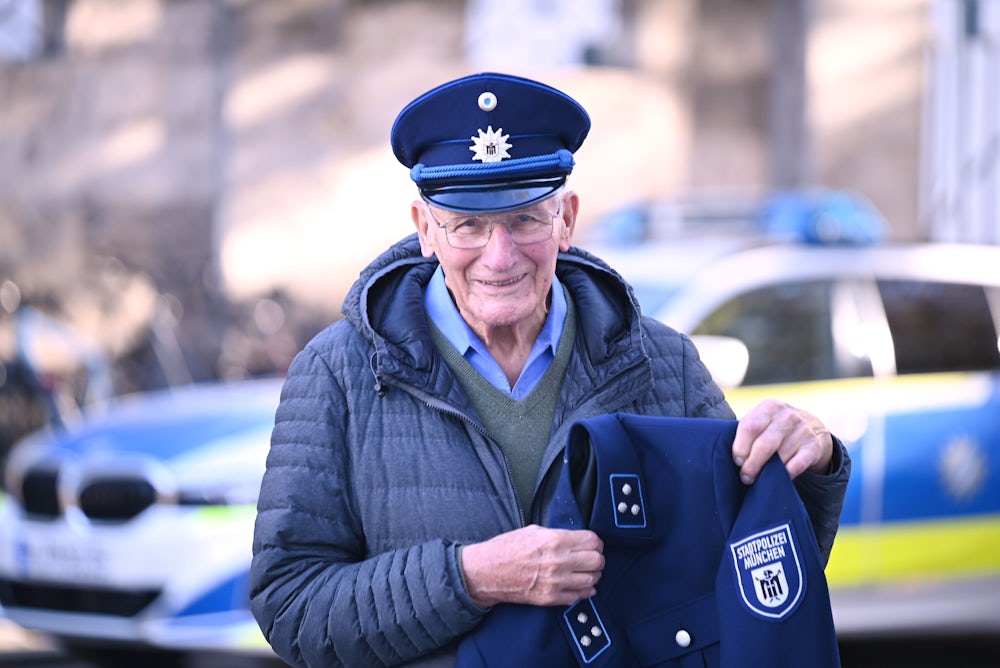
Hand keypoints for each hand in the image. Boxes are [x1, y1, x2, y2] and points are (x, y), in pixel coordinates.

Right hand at [461, 525, 604, 607]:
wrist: (487, 571)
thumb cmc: (506, 548)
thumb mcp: (534, 531)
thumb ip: (558, 535)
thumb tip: (575, 539)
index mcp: (555, 540)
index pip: (592, 541)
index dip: (596, 542)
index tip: (593, 544)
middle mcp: (559, 561)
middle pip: (597, 561)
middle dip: (597, 558)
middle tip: (592, 558)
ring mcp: (556, 582)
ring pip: (592, 580)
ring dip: (592, 575)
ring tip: (585, 572)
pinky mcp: (550, 598)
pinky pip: (578, 597)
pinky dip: (583, 591)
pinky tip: (579, 585)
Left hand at [732, 399, 832, 484]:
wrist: (814, 428)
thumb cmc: (776, 428)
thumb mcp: (763, 420)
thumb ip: (746, 431)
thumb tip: (722, 450)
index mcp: (769, 407)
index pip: (749, 428)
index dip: (740, 448)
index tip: (737, 461)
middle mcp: (787, 416)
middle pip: (763, 444)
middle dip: (751, 464)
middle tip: (745, 477)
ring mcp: (803, 430)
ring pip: (780, 457)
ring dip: (767, 472)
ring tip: (758, 479)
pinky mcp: (814, 447)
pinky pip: (796, 465)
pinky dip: (786, 474)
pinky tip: (779, 477)